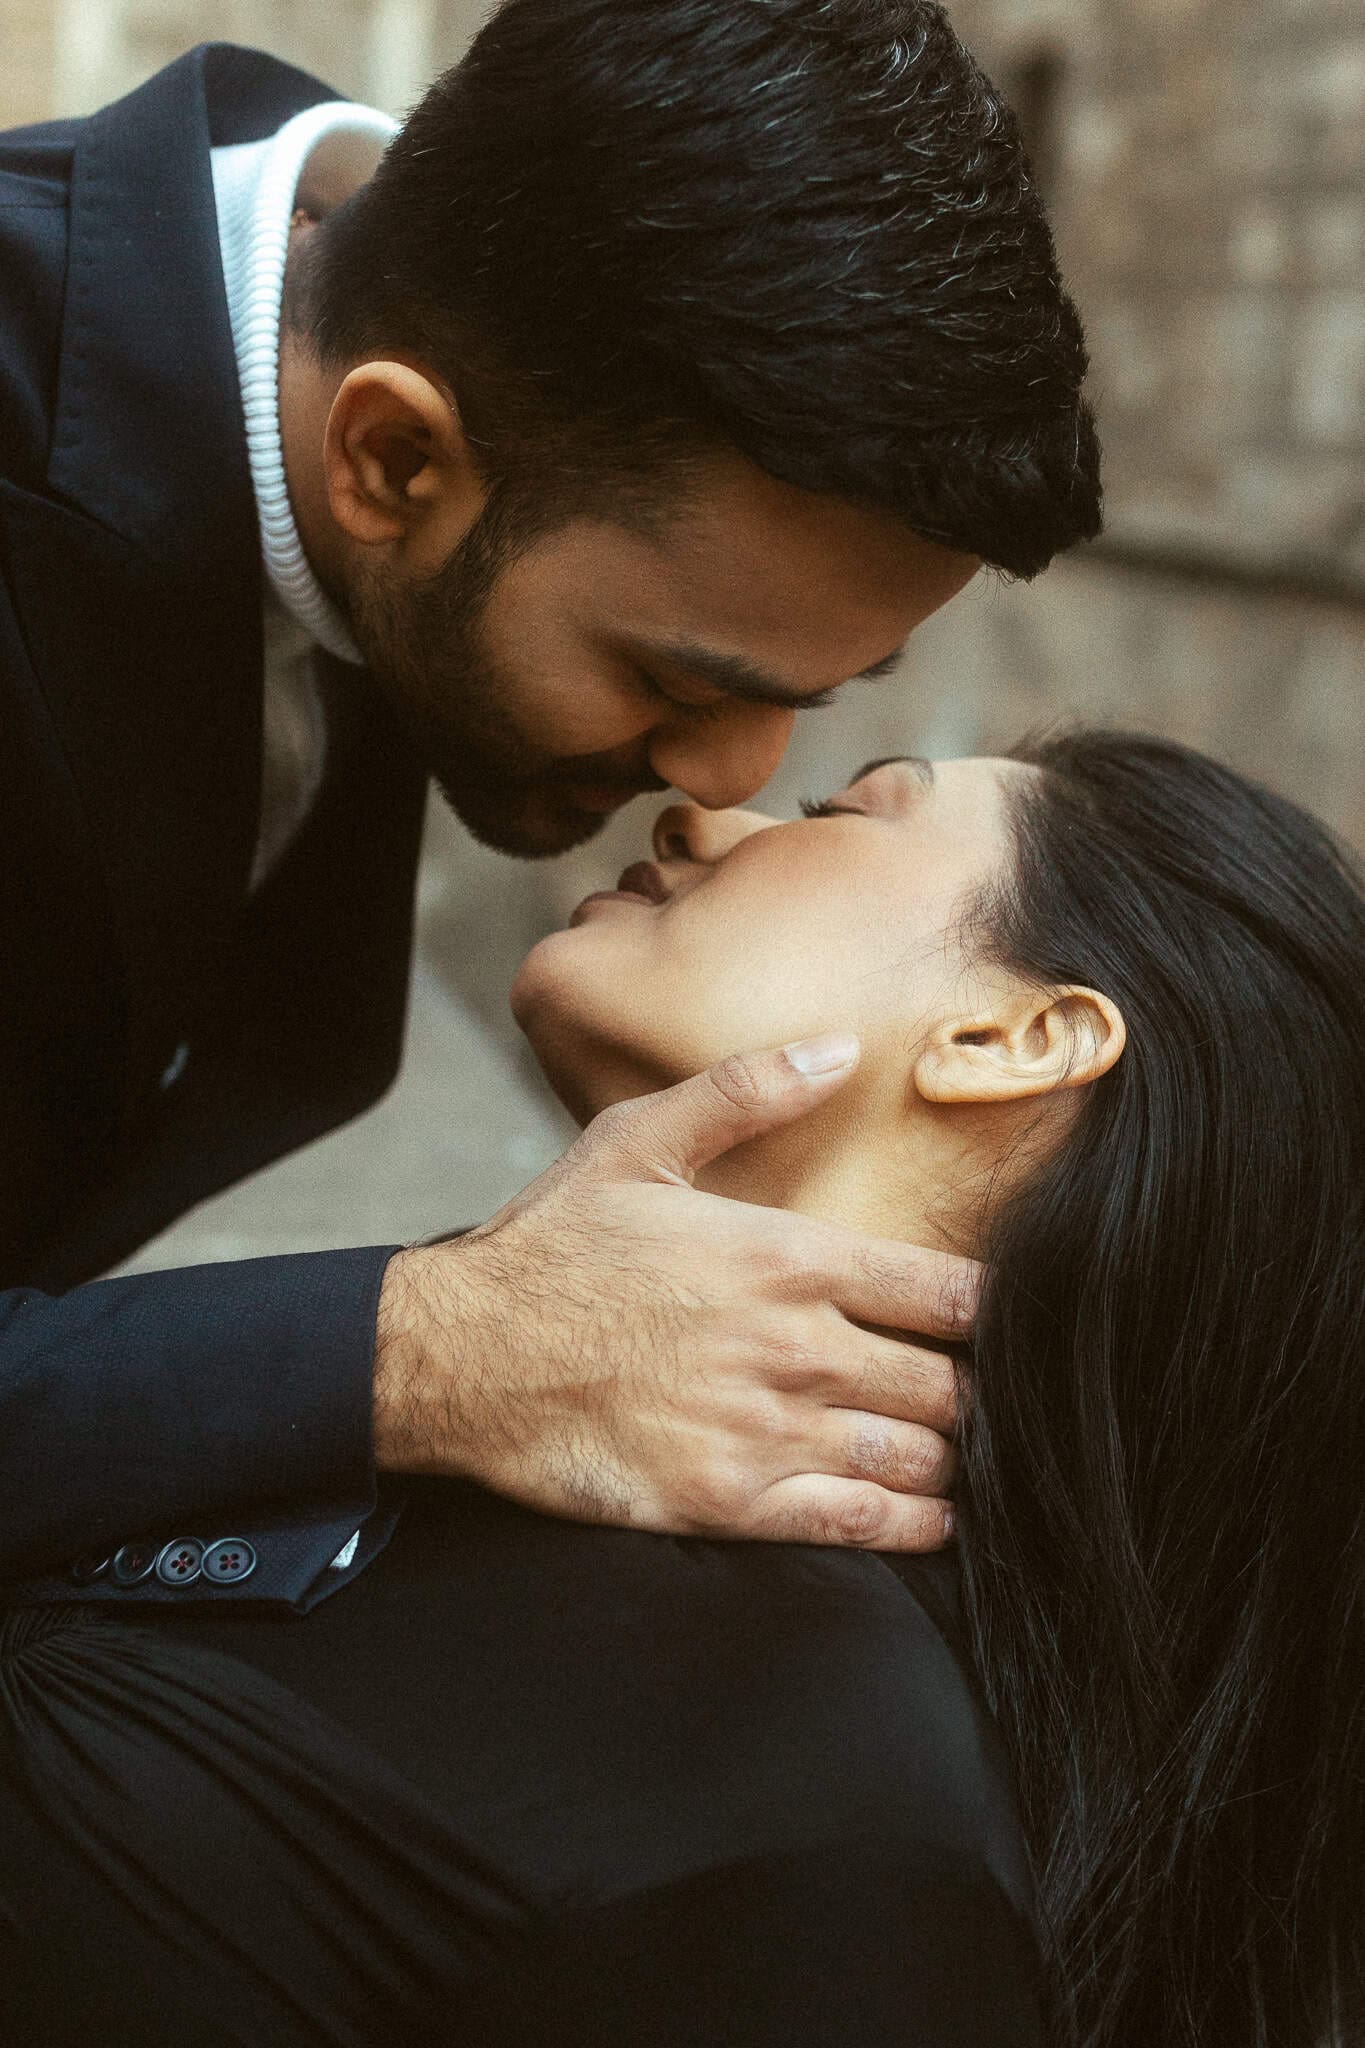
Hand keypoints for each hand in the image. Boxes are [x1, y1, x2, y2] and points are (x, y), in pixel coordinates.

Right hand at [374, 1035, 976, 1549]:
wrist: (460, 1355)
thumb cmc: (550, 1246)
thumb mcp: (638, 1139)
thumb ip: (748, 1090)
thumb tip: (842, 1046)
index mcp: (789, 1258)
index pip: (949, 1293)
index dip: (992, 1312)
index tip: (997, 1321)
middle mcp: (795, 1347)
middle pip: (949, 1384)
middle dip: (978, 1392)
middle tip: (987, 1395)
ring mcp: (767, 1430)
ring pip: (918, 1457)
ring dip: (953, 1457)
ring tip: (961, 1451)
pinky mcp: (731, 1501)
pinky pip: (860, 1523)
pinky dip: (913, 1523)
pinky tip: (931, 1514)